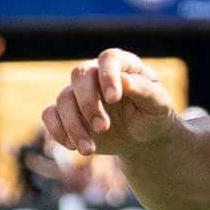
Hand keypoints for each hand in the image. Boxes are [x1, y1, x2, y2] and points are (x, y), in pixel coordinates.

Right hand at [41, 49, 179, 157]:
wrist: (142, 138)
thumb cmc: (153, 116)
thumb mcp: (159, 105)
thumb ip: (145, 91)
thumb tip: (124, 80)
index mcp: (122, 65)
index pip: (108, 59)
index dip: (107, 75)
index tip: (113, 99)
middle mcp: (96, 74)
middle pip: (79, 75)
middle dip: (88, 103)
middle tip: (104, 128)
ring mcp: (79, 92)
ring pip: (63, 98)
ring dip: (73, 125)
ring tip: (89, 150)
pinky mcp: (67, 112)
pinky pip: (49, 114)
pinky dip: (57, 131)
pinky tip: (73, 146)